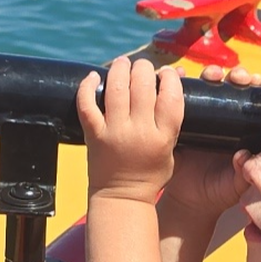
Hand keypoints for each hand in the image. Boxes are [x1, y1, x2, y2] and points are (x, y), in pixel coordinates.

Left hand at [76, 57, 183, 203]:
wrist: (122, 198)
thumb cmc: (151, 172)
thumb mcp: (172, 147)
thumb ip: (173, 115)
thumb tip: (174, 75)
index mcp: (163, 136)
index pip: (171, 95)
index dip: (169, 77)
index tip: (166, 73)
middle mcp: (139, 132)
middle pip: (142, 86)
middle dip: (143, 68)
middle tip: (142, 66)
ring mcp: (115, 132)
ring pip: (116, 88)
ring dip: (119, 69)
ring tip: (122, 63)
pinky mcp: (94, 135)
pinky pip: (87, 104)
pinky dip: (87, 86)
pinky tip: (93, 77)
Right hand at [160, 65, 260, 219]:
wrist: (187, 202)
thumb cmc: (218, 193)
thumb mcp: (236, 185)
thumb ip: (244, 174)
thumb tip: (242, 155)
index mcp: (242, 129)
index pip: (253, 99)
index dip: (256, 86)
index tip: (256, 80)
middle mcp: (223, 118)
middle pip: (231, 86)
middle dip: (236, 75)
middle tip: (237, 76)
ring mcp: (201, 117)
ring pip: (207, 86)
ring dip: (210, 73)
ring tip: (212, 74)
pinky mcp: (178, 119)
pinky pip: (178, 96)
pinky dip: (177, 81)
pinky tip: (177, 73)